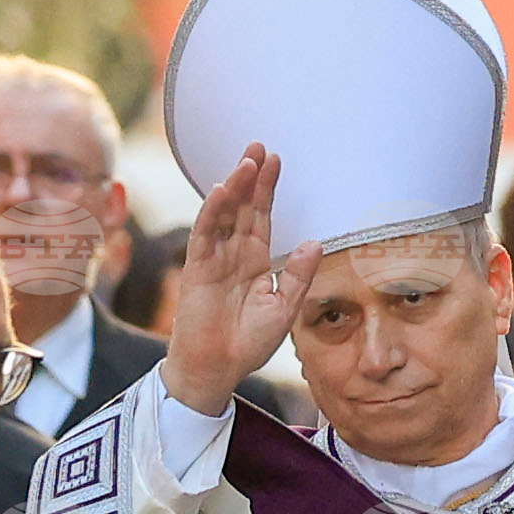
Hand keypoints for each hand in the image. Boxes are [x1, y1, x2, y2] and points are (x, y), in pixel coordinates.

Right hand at [160, 144, 322, 415]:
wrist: (217, 368)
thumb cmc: (248, 344)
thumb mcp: (284, 309)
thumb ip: (298, 276)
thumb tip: (315, 242)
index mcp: (256, 261)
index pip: (262, 217)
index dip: (269, 189)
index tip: (276, 161)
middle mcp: (235, 254)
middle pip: (244, 207)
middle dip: (252, 177)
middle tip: (260, 146)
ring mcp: (215, 258)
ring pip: (225, 214)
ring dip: (235, 187)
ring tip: (248, 161)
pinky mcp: (197, 268)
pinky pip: (205, 234)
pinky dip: (213, 212)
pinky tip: (224, 190)